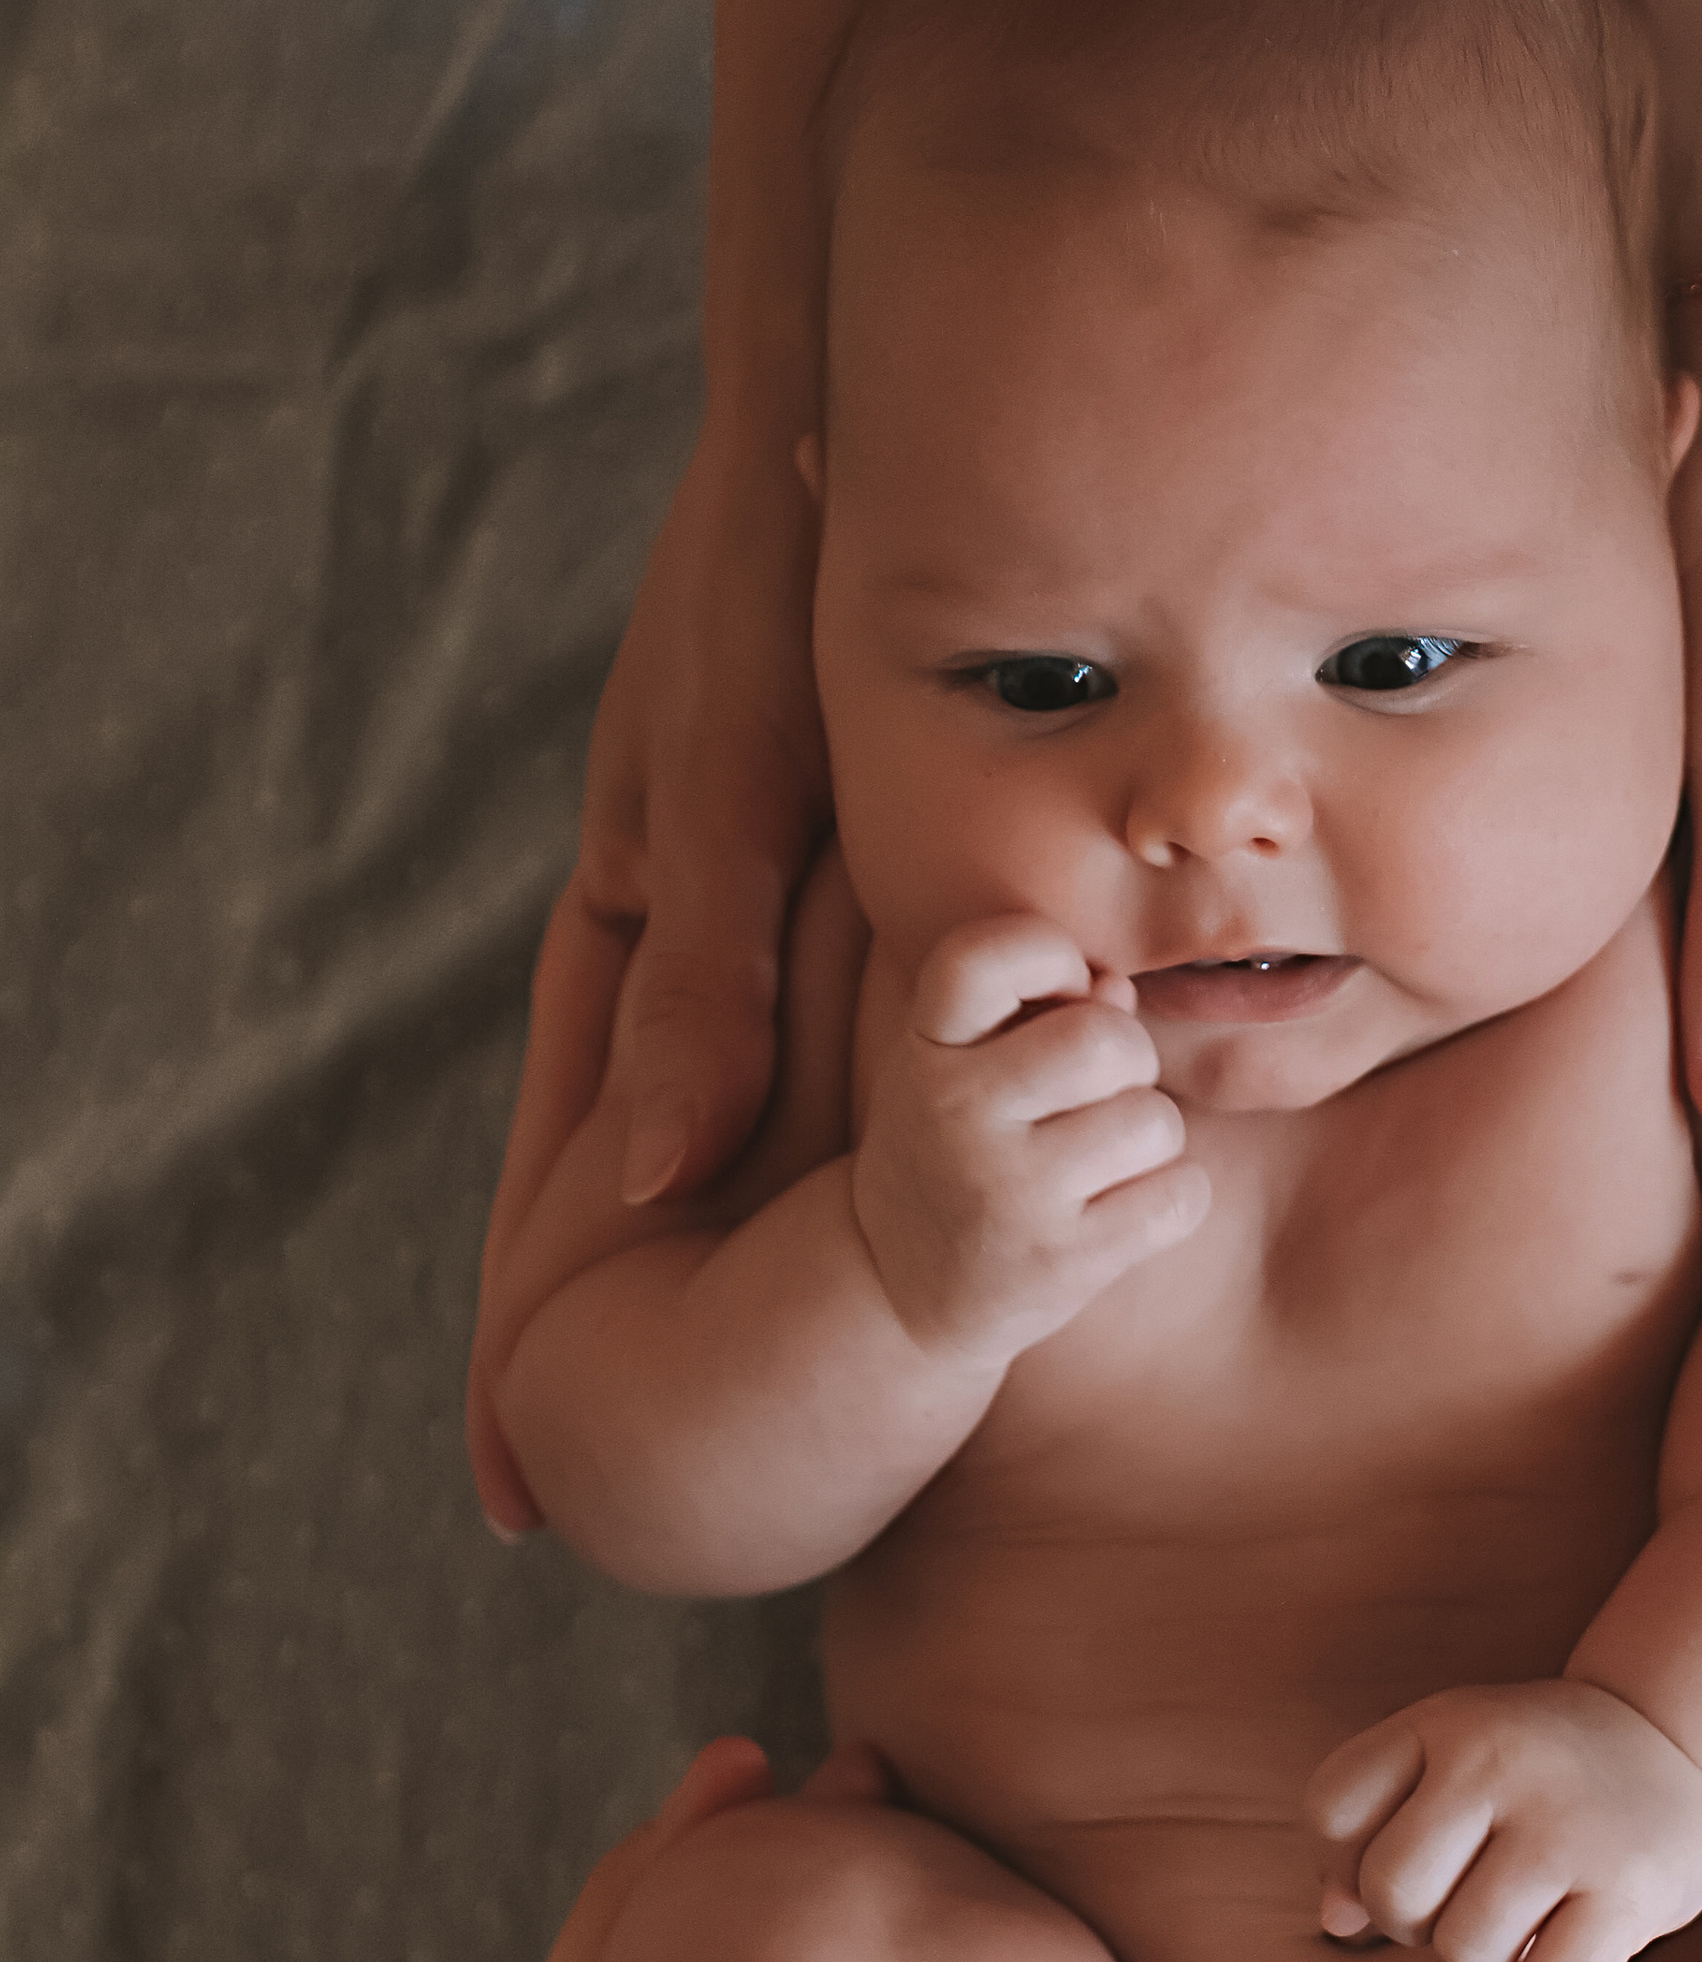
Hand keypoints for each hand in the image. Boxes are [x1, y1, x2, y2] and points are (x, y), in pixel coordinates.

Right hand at [466, 428, 830, 1534]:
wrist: (832, 458)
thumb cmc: (756, 614)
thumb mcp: (724, 805)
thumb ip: (704, 984)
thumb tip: (663, 1179)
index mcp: (623, 936)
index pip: (564, 1174)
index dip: (532, 1334)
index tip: (520, 1492)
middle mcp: (686, 951)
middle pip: (645, 1186)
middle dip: (625, 1343)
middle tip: (603, 1504)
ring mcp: (760, 934)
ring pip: (759, 1135)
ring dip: (740, 1267)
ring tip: (754, 1420)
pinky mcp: (846, 896)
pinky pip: (855, 1056)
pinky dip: (881, 1142)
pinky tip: (921, 1231)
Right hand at [852, 917, 1209, 1365]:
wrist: (896, 1288)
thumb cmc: (954, 1149)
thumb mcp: (962, 1066)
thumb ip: (1039, 1011)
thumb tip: (1119, 989)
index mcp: (926, 1047)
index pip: (983, 956)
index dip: (1050, 955)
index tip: (1061, 995)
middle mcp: (956, 1112)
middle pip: (1106, 1039)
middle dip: (1131, 1061)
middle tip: (1099, 1097)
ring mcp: (1008, 1192)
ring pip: (1154, 1121)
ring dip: (1153, 1139)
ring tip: (1105, 1161)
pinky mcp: (1059, 1262)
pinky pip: (1179, 1196)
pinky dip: (1176, 1197)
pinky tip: (1127, 1208)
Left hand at [1306, 1678, 1701, 1961]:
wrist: (1688, 1743)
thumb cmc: (1537, 1774)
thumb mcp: (1450, 1763)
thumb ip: (1372, 1830)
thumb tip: (1337, 1921)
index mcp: (1447, 1722)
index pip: (1331, 1808)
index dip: (1351, 1854)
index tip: (1415, 1850)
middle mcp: (1502, 1762)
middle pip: (1390, 1892)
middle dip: (1414, 1921)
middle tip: (1467, 1899)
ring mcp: (1570, 1826)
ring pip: (1463, 1954)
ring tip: (1523, 1920)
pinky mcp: (1633, 1891)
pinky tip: (1563, 1954)